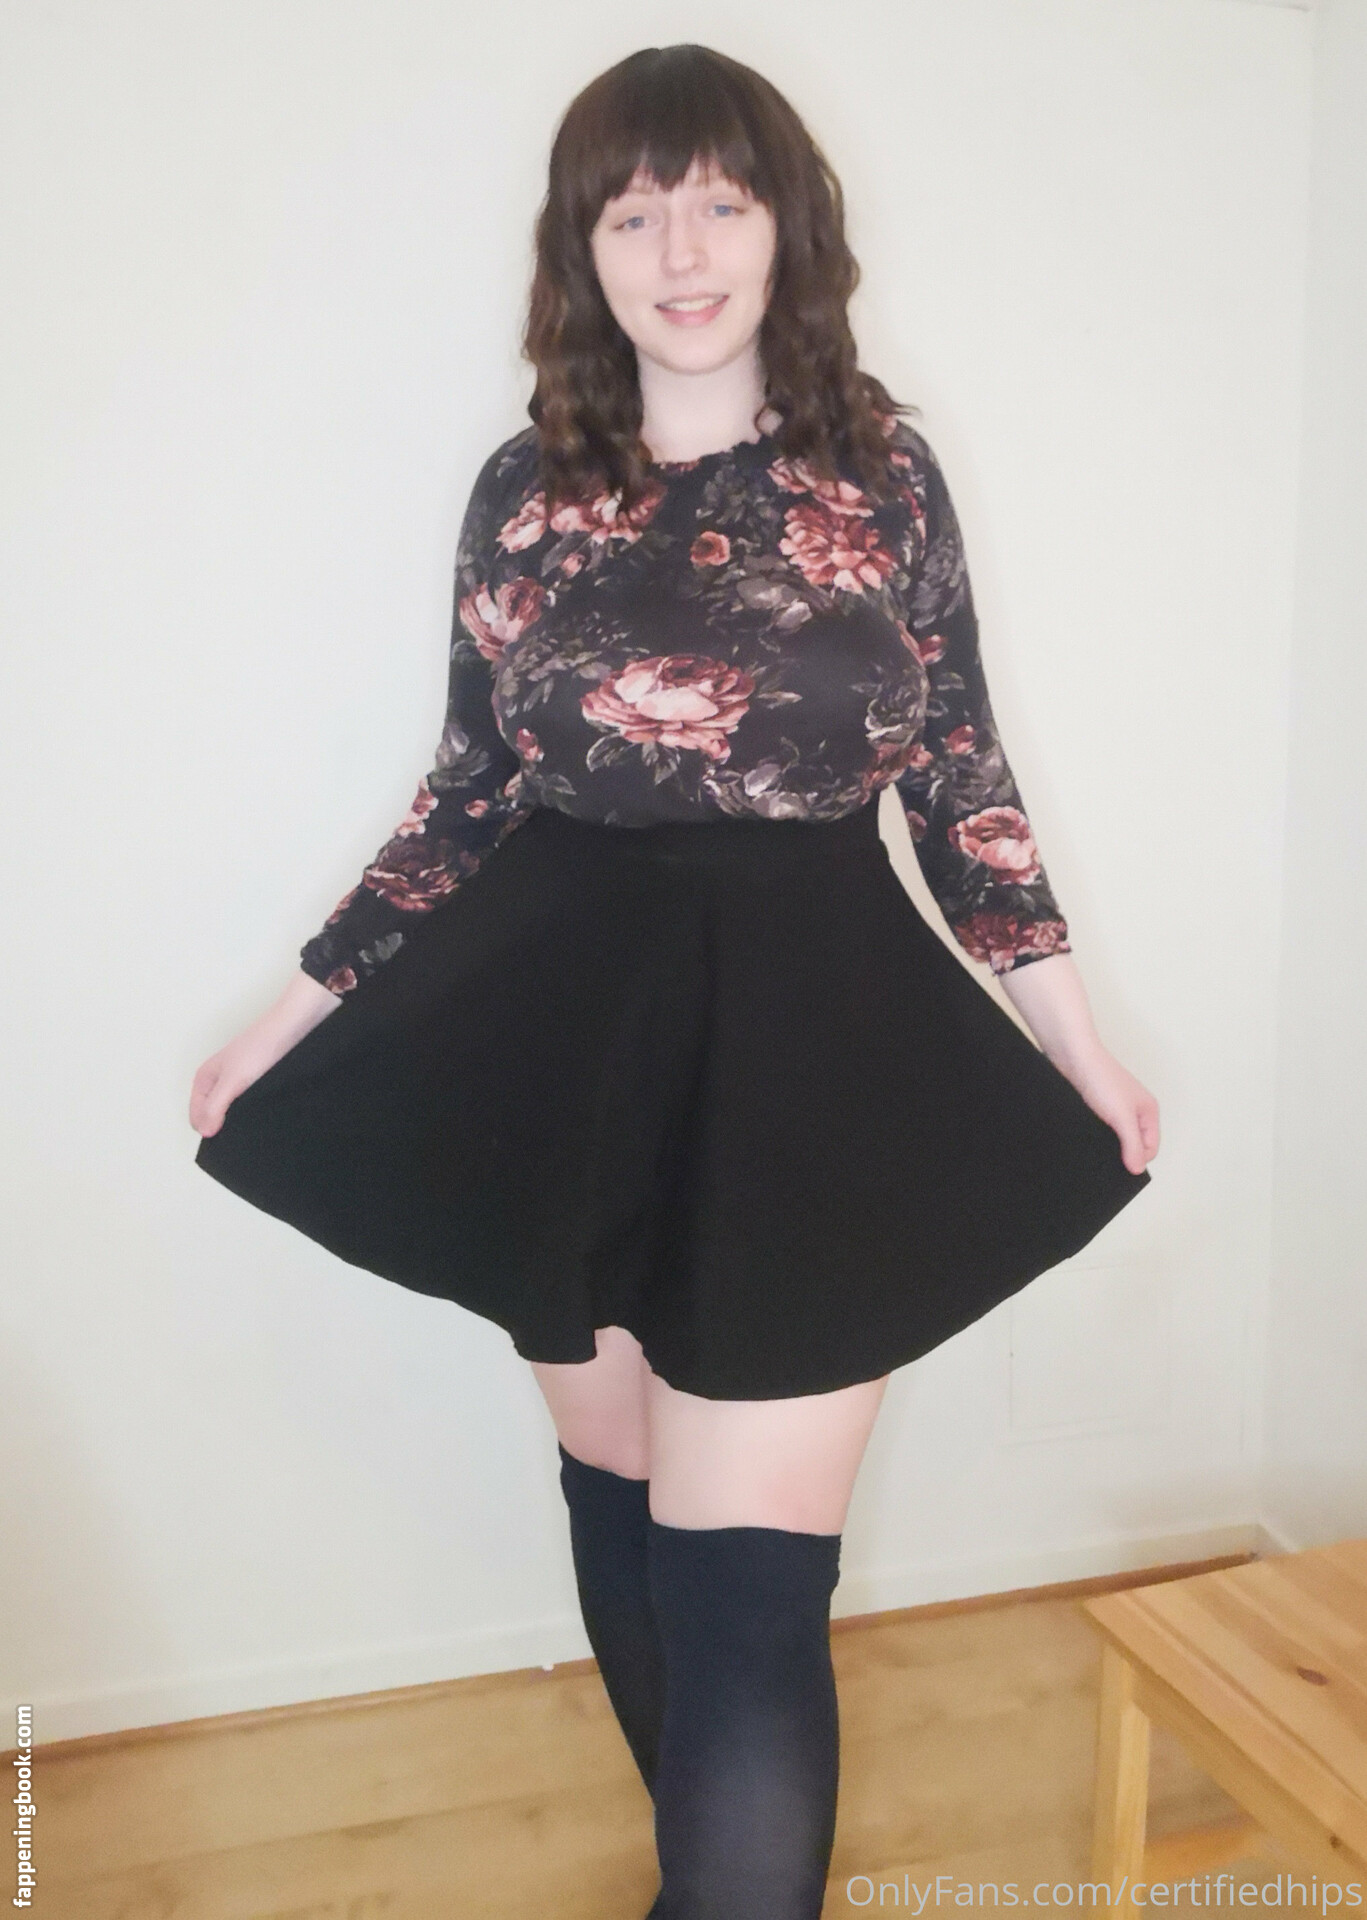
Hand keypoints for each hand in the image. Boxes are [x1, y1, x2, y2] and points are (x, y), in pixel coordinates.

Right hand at [191, 970, 341, 1137]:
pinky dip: (250, 1111)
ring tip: (250, 1122)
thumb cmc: (260, 1047)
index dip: (209, 1128)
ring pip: (229, 1110)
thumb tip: (205, 1132)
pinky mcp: (254, 1081)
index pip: (196, 1117)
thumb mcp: (233, 1081)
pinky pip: (246, 1104)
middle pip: (211, 1115)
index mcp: (204, 1079)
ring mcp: (235, 1081)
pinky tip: (261, 1112)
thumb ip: (215, 1107)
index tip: (226, 1135)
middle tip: (238, 1131)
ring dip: (236, 1119)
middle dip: (220, 1125)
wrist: (289, 1028)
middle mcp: (217, 1080)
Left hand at [995, 953, 1158, 1175]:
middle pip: (1134, 1144)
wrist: (1072, 1056)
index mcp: (1148, 1111)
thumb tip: (1138, 1169)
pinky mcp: (1096, 1106)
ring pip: (1116, 1137)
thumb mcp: (1121, 1117)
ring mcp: (1115, 1107)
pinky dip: (1095, 1135)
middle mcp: (1134, 1110)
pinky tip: (1085, 1137)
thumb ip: (1132, 1145)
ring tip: (1095, 1147)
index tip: (1120, 1168)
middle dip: (1123, 1153)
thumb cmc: (1100, 1078)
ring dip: (1108, 1144)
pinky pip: (1101, 1128)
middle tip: (1107, 1160)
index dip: (1137, 1160)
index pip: (1150, 1148)